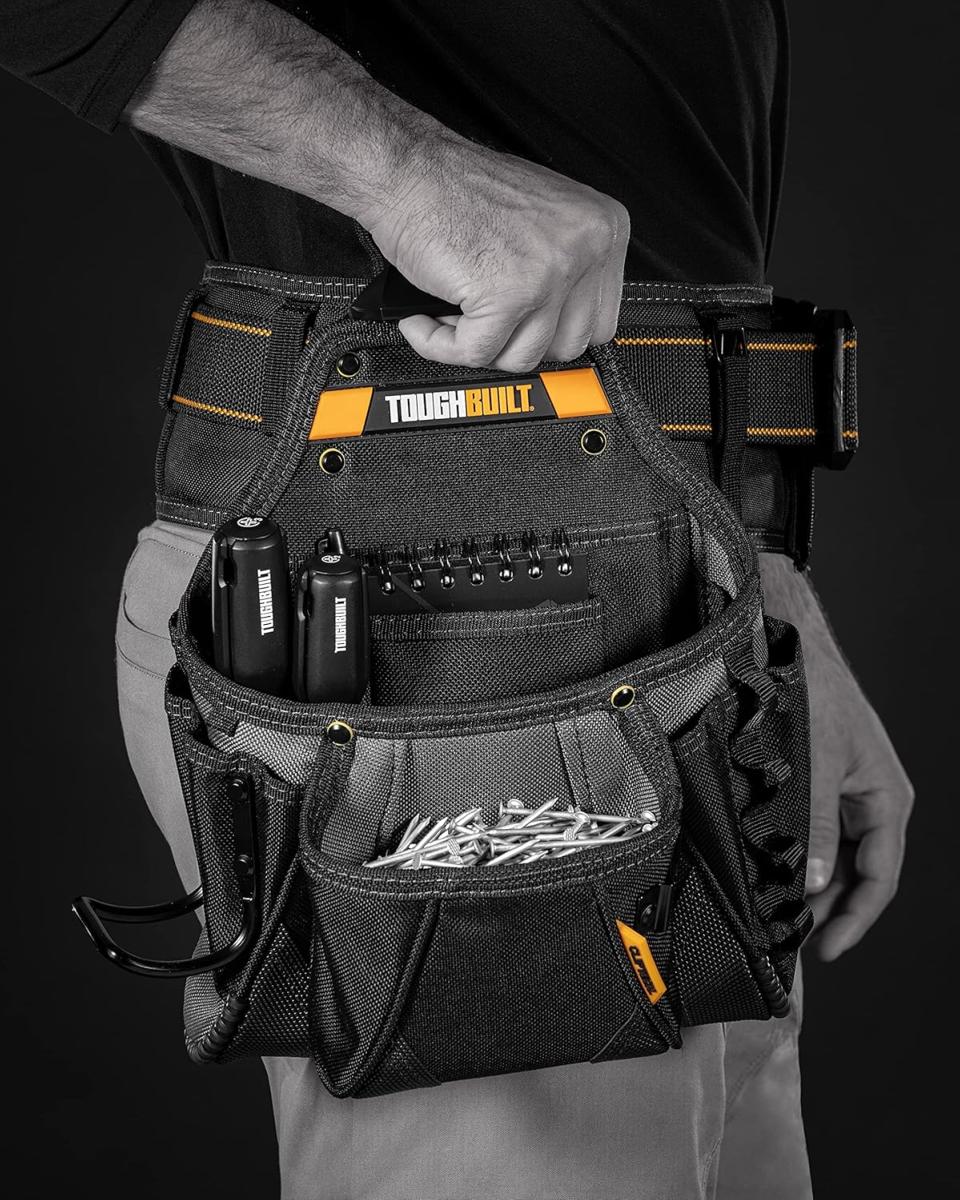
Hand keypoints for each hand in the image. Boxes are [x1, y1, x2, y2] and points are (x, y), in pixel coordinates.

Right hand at [363, 137, 629, 370]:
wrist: (406, 168)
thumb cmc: (458, 190)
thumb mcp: (541, 218)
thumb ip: (567, 268)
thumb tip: (566, 320)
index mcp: (603, 228)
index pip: (601, 323)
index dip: (552, 330)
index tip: (524, 323)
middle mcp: (585, 247)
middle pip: (566, 347)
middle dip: (518, 340)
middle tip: (486, 318)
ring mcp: (548, 272)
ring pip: (523, 357)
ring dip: (478, 344)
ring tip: (454, 313)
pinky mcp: (505, 295)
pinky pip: (476, 353)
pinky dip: (440, 345)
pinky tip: (427, 318)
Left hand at [759, 554, 913, 960]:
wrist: (790, 644)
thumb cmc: (817, 691)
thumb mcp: (817, 764)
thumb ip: (814, 825)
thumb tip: (812, 880)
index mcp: (885, 798)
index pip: (880, 876)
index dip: (855, 918)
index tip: (827, 947)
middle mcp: (869, 799)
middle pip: (856, 872)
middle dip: (829, 907)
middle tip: (794, 937)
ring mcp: (844, 792)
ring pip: (832, 855)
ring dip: (811, 883)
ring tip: (780, 911)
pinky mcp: (819, 782)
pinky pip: (814, 830)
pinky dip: (797, 853)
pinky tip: (774, 869)